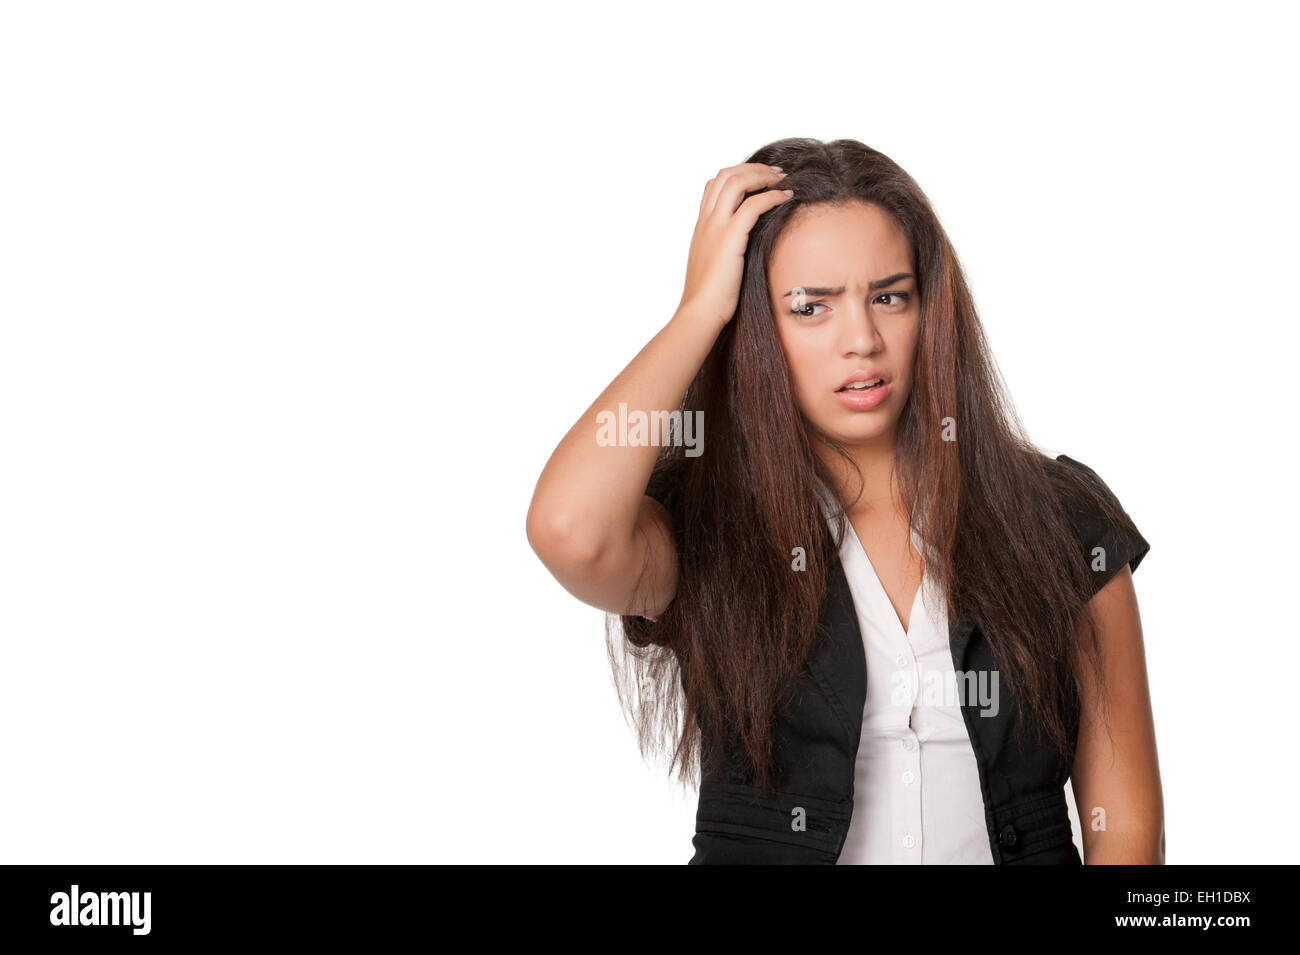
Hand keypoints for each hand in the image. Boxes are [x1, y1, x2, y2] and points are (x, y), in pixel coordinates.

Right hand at [677, 162, 791, 327]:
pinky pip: (752, 205)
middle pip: (725, 175)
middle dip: (753, 168)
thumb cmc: (709, 298)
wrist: (699, 313)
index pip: (714, 185)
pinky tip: (786, 198)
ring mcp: (715, 228)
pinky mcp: (729, 238)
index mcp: (701, 227)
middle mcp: (705, 222)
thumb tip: (741, 249)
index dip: (738, 175)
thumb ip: (722, 250)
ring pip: (736, 182)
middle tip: (776, 173)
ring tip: (783, 180)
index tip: (760, 180)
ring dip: (762, 176)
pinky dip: (772, 196)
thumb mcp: (713, 266)